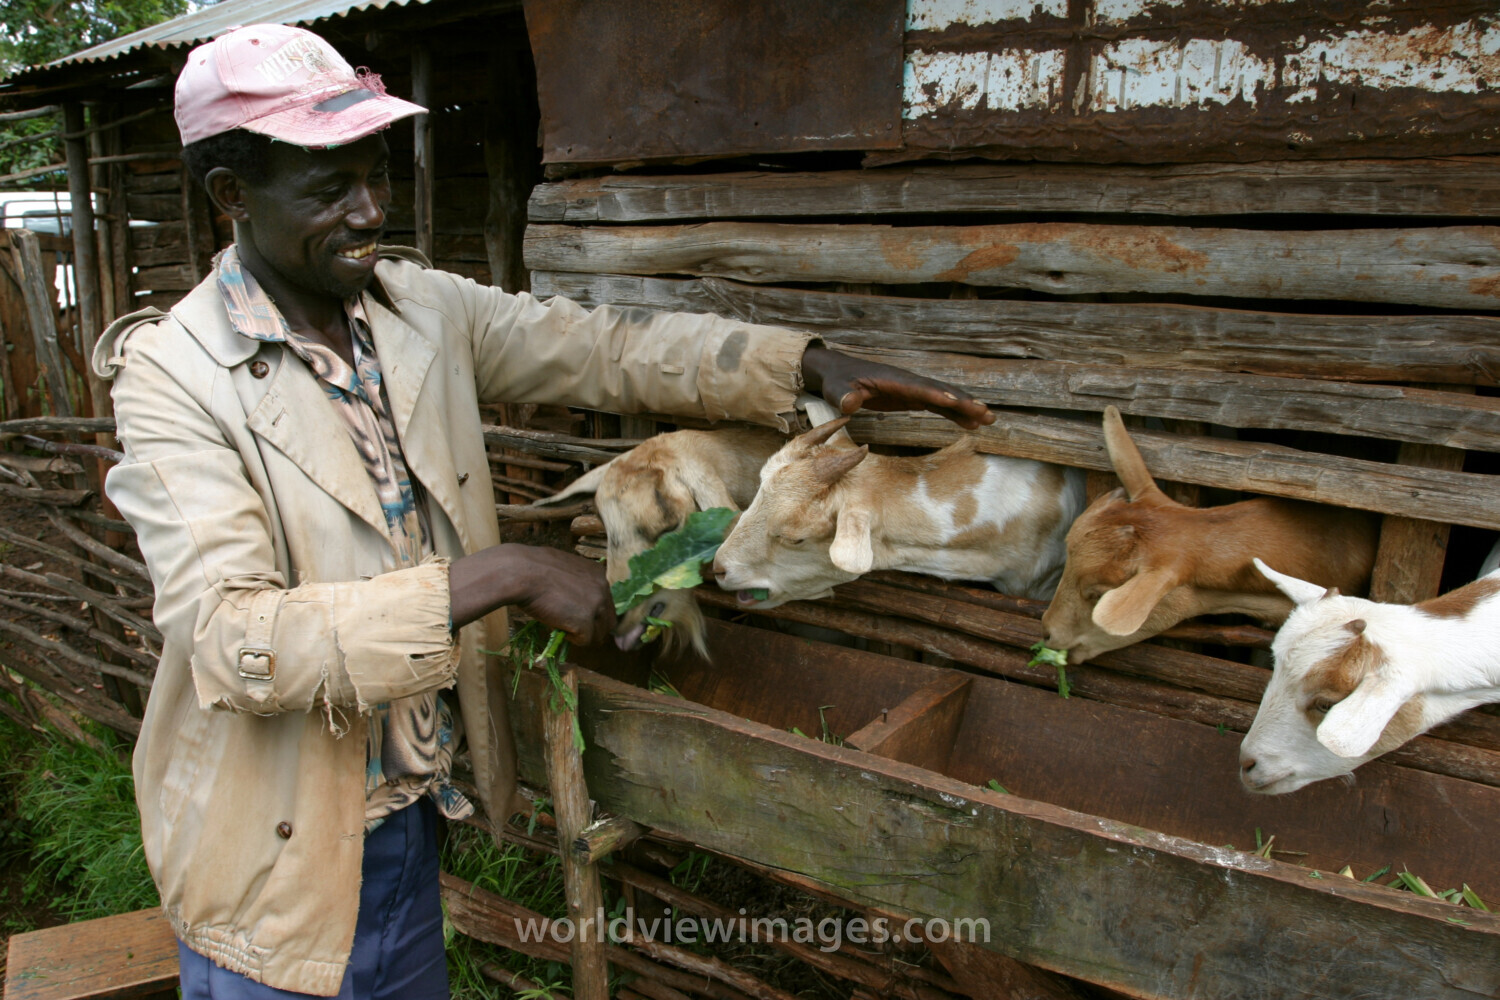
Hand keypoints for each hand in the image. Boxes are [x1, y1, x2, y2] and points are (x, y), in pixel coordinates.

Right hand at [450, 544, 616, 643]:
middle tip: (576, 632)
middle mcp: (602, 589)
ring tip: (565, 630)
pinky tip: (560, 630)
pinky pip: (585, 641)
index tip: (582, 619)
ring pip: (600, 634)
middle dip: (594, 629)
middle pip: (609, 621)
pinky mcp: (584, 622)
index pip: (607, 602)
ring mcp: (596, 606)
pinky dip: (573, 640)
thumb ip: (576, 582)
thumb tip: (574, 597)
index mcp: (598, 574)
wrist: (522, 572)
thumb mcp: (563, 569)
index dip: (595, 614)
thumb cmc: (533, 567)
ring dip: (584, 636)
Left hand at [800, 346, 993, 429]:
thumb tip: (849, 403)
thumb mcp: (836, 388)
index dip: (940, 395)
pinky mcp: (912, 397)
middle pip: (941, 391)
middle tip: (986, 413)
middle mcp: (909, 382)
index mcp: (894, 380)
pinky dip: (955, 413)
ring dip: (966, 408)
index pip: (920, 388)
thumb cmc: (837, 381)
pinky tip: (971, 424)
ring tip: (989, 419)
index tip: (959, 402)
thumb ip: (843, 395)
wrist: (838, 373)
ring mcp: (913, 389)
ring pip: (945, 398)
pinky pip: (938, 405)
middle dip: (964, 402)